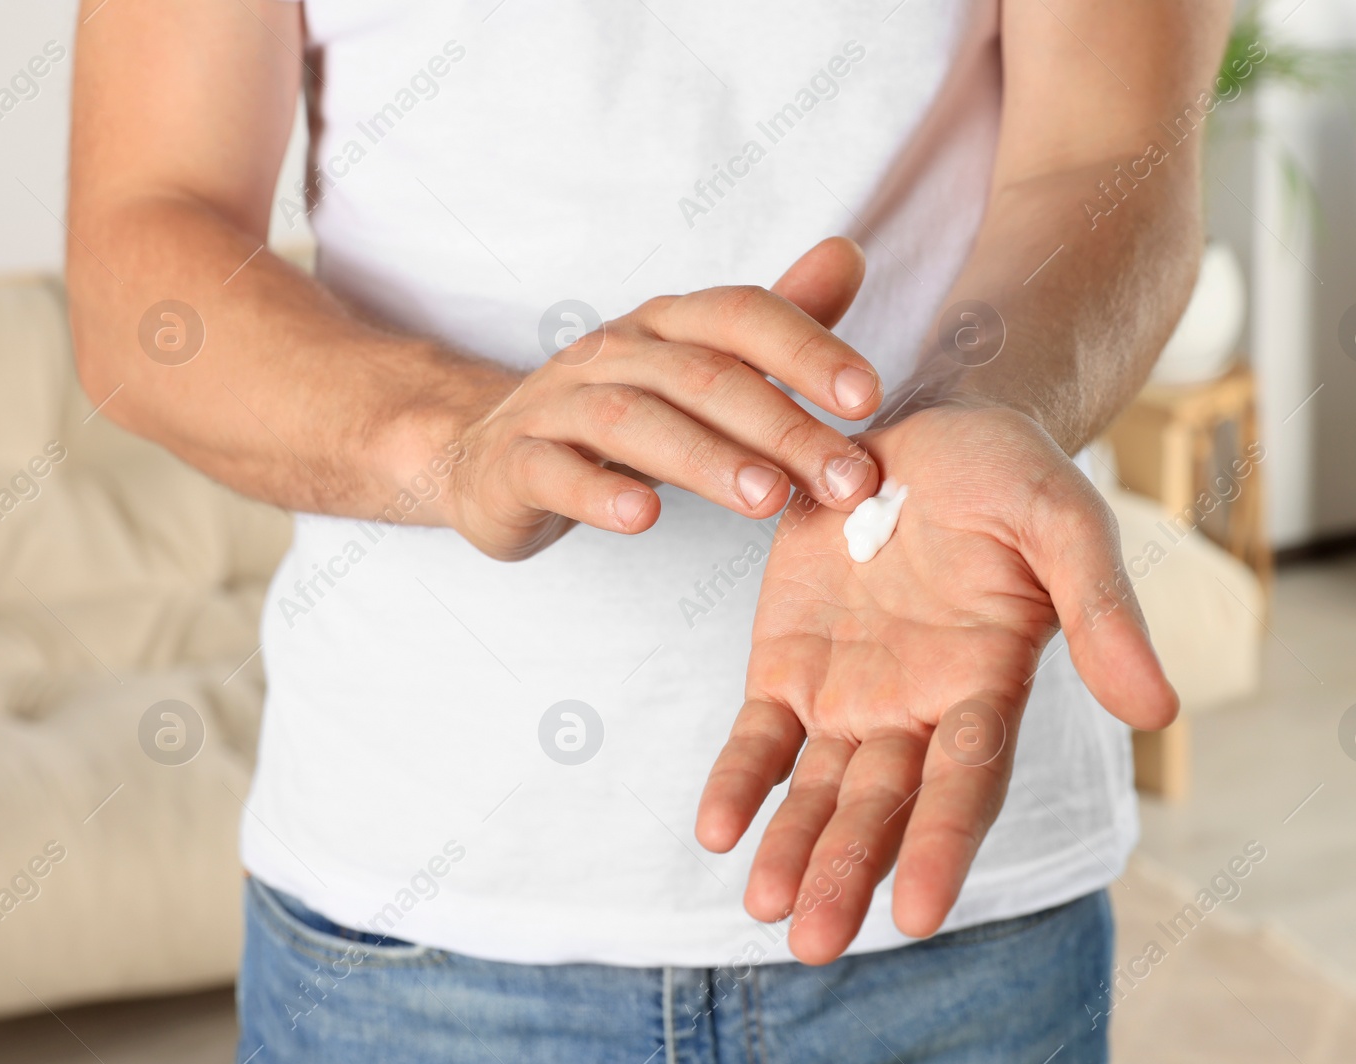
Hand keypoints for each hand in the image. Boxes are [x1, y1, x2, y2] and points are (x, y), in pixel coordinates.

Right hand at [445, 238, 882, 559]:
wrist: (488, 456)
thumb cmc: (619, 412)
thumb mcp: (697, 365)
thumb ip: (775, 324)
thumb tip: (849, 255)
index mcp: (666, 326)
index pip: (741, 315)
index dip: (807, 347)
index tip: (868, 398)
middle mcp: (613, 352)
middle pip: (701, 375)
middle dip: (781, 425)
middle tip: (844, 478)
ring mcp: (556, 404)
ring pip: (633, 420)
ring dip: (706, 457)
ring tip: (768, 499)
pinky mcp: (513, 463)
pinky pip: (553, 470)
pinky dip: (598, 492)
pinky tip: (644, 517)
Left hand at [694, 404, 1176, 963]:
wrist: (928, 429)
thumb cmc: (1011, 476)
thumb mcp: (1065, 524)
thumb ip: (1101, 613)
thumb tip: (1160, 711)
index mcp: (989, 686)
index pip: (966, 782)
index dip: (940, 844)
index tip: (913, 913)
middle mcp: (919, 709)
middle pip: (883, 805)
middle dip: (849, 871)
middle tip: (816, 943)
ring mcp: (851, 693)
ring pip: (818, 789)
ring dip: (793, 849)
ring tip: (765, 907)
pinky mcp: (789, 664)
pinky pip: (761, 738)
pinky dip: (740, 781)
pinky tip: (717, 829)